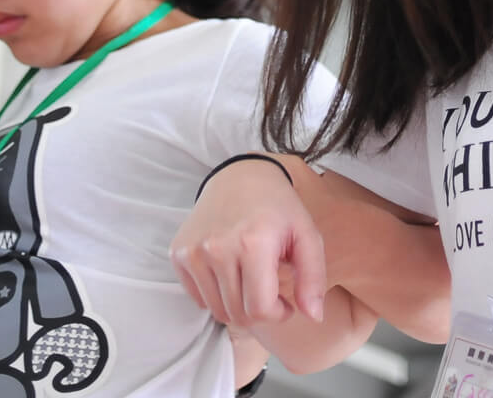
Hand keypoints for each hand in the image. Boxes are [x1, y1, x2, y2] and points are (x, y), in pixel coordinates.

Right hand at [171, 159, 325, 327]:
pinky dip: (217, 296)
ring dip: (238, 306)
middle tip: (270, 292)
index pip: (260, 309)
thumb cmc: (278, 208)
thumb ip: (313, 277)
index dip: (279, 315)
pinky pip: (198, 298)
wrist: (239, 176)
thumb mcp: (306, 235)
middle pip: (238, 314)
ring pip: (217, 311)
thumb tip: (314, 317)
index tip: (286, 303)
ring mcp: (193, 252)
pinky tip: (231, 275)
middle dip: (260, 312)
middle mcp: (217, 249)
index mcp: (253, 243)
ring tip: (252, 283)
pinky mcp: (178, 253)